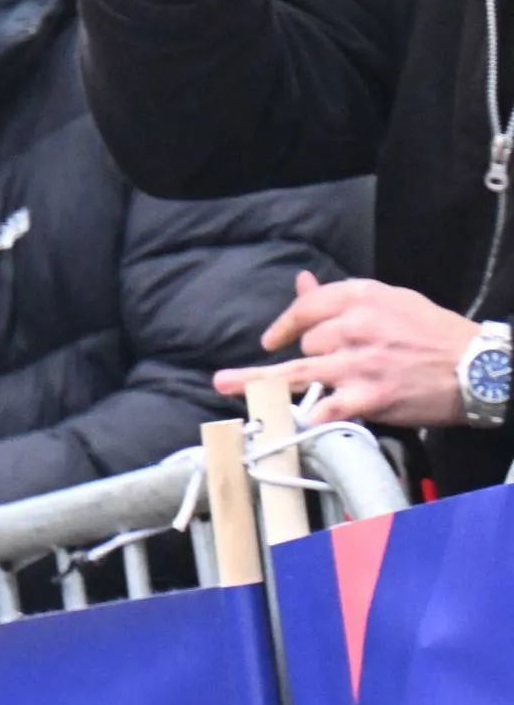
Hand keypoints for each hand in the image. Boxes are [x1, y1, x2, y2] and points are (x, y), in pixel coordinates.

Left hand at [225, 270, 482, 428]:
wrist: (479, 367)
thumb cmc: (436, 335)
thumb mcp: (393, 302)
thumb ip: (342, 296)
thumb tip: (301, 281)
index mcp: (363, 298)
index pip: (306, 306)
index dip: (285, 324)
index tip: (271, 340)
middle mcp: (357, 327)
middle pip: (305, 344)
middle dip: (308, 359)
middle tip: (327, 371)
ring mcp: (360, 363)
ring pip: (298, 372)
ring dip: (259, 382)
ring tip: (225, 385)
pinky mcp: (369, 396)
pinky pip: (325, 408)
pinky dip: (308, 417)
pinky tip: (293, 423)